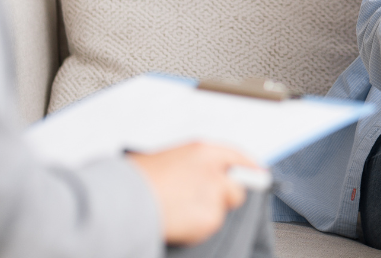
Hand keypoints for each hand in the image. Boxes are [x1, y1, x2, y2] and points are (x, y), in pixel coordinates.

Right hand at [128, 142, 258, 245]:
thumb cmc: (135, 179)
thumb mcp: (165, 159)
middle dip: (225, 197)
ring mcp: (213, 195)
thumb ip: (191, 166)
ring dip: (206, 215)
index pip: (238, 157)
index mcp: (202, 150)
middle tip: (203, 202)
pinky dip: (195, 230)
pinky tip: (175, 222)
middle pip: (238, 187)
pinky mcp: (209, 219)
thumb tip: (201, 175)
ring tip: (177, 211)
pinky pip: (208, 228)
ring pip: (222, 211)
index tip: (257, 176)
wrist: (124, 199)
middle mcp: (213, 170)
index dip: (249, 169)